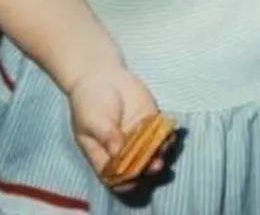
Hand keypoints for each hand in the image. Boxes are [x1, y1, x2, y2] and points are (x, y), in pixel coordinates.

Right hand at [67, 67, 167, 192]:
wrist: (101, 77)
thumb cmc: (89, 102)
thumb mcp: (93, 120)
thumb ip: (106, 136)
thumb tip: (119, 152)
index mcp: (103, 155)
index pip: (114, 175)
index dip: (124, 182)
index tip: (134, 179)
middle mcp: (122, 150)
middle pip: (137, 166)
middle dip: (147, 168)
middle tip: (155, 165)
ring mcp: (137, 137)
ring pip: (152, 152)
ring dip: (160, 153)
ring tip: (164, 148)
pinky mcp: (150, 123)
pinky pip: (161, 134)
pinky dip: (167, 136)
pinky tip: (170, 134)